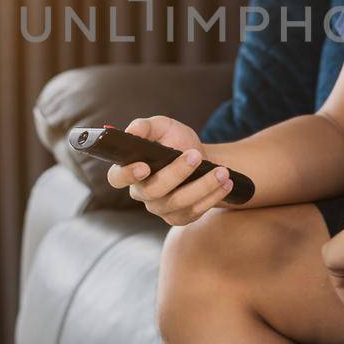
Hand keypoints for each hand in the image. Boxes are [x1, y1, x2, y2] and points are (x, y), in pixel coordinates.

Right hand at [105, 116, 237, 226]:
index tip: (144, 166)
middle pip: (154, 190)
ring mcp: (160, 208)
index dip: (127, 175)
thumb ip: (146, 126)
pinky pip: (194, 212)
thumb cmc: (177, 141)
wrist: (201, 159)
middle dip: (177, 173)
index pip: (117, 178)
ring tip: (222, 172)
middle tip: (196, 156)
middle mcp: (142, 193)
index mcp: (130, 170)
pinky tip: (226, 183)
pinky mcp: (179, 218)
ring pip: (178, 203)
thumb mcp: (163, 127)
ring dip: (203, 186)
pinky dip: (212, 196)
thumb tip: (132, 130)